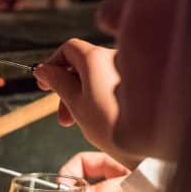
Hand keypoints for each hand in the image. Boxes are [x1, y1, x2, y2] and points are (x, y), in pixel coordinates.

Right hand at [34, 40, 138, 164]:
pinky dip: (100, 95)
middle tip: (63, 115)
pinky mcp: (139, 83)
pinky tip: (100, 117)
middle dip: (68, 87)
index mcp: (96, 58)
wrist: (147, 142)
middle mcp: (114, 57)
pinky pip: (112, 82)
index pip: (68, 48)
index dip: (53, 64)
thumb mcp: (75, 105)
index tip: (45, 82)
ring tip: (80, 121)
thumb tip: (43, 70)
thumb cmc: (112, 126)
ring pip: (97, 75)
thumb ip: (57, 83)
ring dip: (83, 94)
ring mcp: (129, 69)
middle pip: (83, 63)